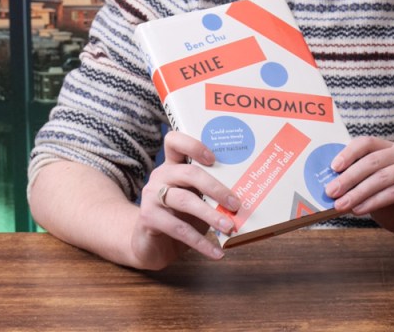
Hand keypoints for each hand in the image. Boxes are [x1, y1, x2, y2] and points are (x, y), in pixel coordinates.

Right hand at [131, 130, 240, 268]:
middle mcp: (160, 176)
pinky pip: (179, 229)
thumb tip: (248, 197)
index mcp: (172, 165)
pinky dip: (201, 242)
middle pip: (189, 172)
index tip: (214, 157)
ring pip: (185, 201)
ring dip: (211, 215)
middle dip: (216, 188)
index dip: (194, 145)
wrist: (146, 242)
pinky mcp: (149, 219)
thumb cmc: (179, 215)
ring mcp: (151, 197)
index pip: (175, 141)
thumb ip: (211, 191)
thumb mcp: (194, 198)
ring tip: (229, 227)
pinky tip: (216, 252)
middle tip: (236, 203)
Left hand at [325, 136, 393, 246]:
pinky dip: (374, 201)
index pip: (367, 143)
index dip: (348, 153)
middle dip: (348, 177)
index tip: (332, 168)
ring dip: (358, 192)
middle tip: (330, 192)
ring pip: (382, 177)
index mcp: (393, 150)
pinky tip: (359, 210)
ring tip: (341, 205)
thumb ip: (360, 187)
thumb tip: (332, 189)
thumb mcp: (377, 194)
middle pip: (372, 160)